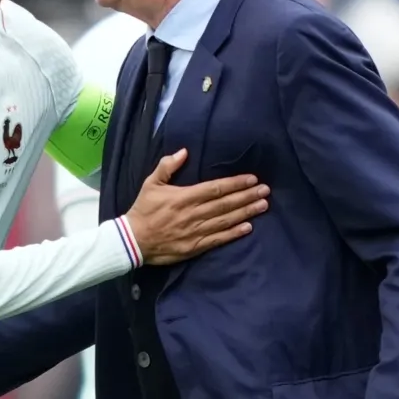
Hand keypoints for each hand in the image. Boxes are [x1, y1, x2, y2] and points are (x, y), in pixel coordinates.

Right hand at [124, 149, 269, 265]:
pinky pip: (218, 239)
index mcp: (184, 197)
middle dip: (247, 196)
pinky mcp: (195, 246)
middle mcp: (193, 214)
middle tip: (265, 191)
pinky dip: (233, 233)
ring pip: (225, 220)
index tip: (252, 179)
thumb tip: (184, 152)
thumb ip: (167, 166)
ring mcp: (195, 231)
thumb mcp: (151, 183)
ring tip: (263, 206)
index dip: (236, 183)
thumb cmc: (143, 210)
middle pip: (226, 203)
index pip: (216, 188)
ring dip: (246, 212)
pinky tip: (248, 227)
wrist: (132, 240)